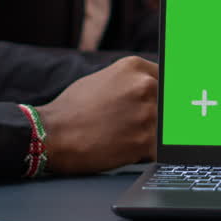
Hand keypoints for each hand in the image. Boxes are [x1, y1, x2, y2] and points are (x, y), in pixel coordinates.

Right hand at [36, 56, 158, 173]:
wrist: (51, 135)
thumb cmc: (72, 109)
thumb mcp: (104, 79)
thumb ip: (132, 81)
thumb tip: (154, 88)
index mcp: (135, 67)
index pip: (167, 78)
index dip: (163, 94)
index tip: (163, 104)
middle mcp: (145, 86)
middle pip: (168, 103)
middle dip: (159, 115)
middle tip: (136, 124)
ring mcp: (147, 113)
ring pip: (165, 127)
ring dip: (151, 134)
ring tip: (125, 136)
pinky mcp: (145, 140)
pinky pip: (159, 148)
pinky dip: (146, 152)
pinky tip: (125, 149)